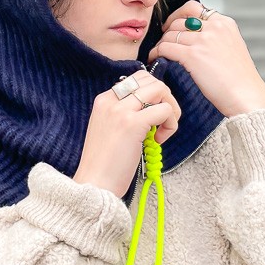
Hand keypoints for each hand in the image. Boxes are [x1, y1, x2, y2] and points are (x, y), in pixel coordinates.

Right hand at [73, 70, 181, 197]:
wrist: (94, 184)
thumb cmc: (104, 163)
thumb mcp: (109, 128)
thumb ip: (124, 113)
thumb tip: (150, 106)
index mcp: (103, 100)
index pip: (136, 79)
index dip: (152, 96)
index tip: (150, 117)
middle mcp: (111, 101)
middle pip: (150, 80)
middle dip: (165, 97)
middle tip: (162, 121)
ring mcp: (121, 111)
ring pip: (160, 89)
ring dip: (171, 108)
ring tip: (162, 131)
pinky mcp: (133, 124)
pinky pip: (165, 110)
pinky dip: (170, 125)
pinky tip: (158, 141)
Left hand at [147, 0, 264, 117]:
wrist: (246, 95)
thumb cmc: (239, 79)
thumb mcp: (232, 47)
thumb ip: (216, 37)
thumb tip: (194, 37)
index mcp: (225, 23)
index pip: (193, 8)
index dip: (178, 16)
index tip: (172, 26)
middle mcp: (214, 27)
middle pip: (179, 21)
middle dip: (167, 31)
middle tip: (163, 43)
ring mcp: (203, 40)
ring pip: (170, 34)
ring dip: (161, 44)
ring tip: (158, 53)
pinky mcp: (193, 55)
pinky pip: (165, 48)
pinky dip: (156, 52)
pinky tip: (155, 58)